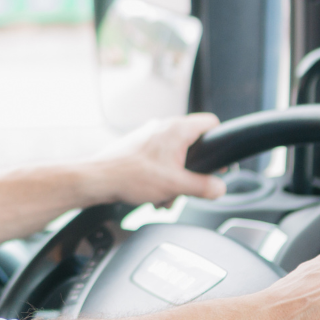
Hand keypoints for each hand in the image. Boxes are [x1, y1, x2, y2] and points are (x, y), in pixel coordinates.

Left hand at [86, 113, 225, 205]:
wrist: (99, 179)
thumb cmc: (131, 176)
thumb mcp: (177, 186)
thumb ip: (204, 187)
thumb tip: (220, 188)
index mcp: (177, 129)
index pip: (211, 124)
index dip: (219, 142)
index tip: (219, 161)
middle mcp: (163, 127)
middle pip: (193, 145)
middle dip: (192, 171)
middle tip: (187, 187)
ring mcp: (149, 135)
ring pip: (174, 156)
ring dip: (174, 178)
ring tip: (164, 195)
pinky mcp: (139, 146)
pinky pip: (159, 159)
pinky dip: (160, 176)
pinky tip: (153, 193)